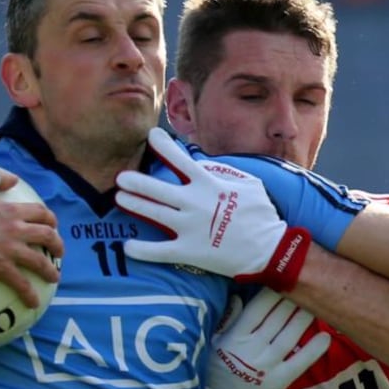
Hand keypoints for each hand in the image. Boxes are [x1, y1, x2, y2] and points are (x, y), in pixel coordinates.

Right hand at [0, 190, 63, 308]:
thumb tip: (13, 180)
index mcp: (11, 211)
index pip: (40, 213)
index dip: (50, 219)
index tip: (53, 225)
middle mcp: (15, 231)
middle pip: (47, 236)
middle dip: (57, 244)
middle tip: (59, 252)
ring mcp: (10, 251)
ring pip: (40, 261)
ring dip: (50, 270)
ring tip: (54, 277)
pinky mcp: (1, 269)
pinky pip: (21, 284)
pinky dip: (29, 294)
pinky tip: (34, 302)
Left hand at [115, 127, 310, 291]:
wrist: (270, 249)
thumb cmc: (261, 214)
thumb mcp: (248, 183)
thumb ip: (223, 173)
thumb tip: (203, 165)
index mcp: (208, 184)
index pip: (180, 159)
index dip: (163, 146)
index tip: (150, 136)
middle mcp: (194, 203)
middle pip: (157, 189)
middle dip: (135, 182)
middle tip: (121, 178)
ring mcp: (190, 227)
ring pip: (153, 214)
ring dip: (134, 205)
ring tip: (119, 199)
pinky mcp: (189, 251)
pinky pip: (160, 251)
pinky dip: (142, 250)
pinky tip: (128, 247)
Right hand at [196, 289, 330, 388]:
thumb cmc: (213, 368)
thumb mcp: (213, 341)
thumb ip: (227, 319)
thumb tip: (239, 295)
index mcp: (235, 336)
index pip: (258, 308)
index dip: (273, 293)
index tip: (283, 279)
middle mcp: (253, 347)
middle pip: (277, 319)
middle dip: (292, 301)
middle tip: (305, 286)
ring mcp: (267, 365)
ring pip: (290, 336)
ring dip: (304, 318)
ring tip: (316, 304)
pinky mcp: (279, 381)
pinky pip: (299, 363)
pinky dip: (313, 350)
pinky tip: (326, 337)